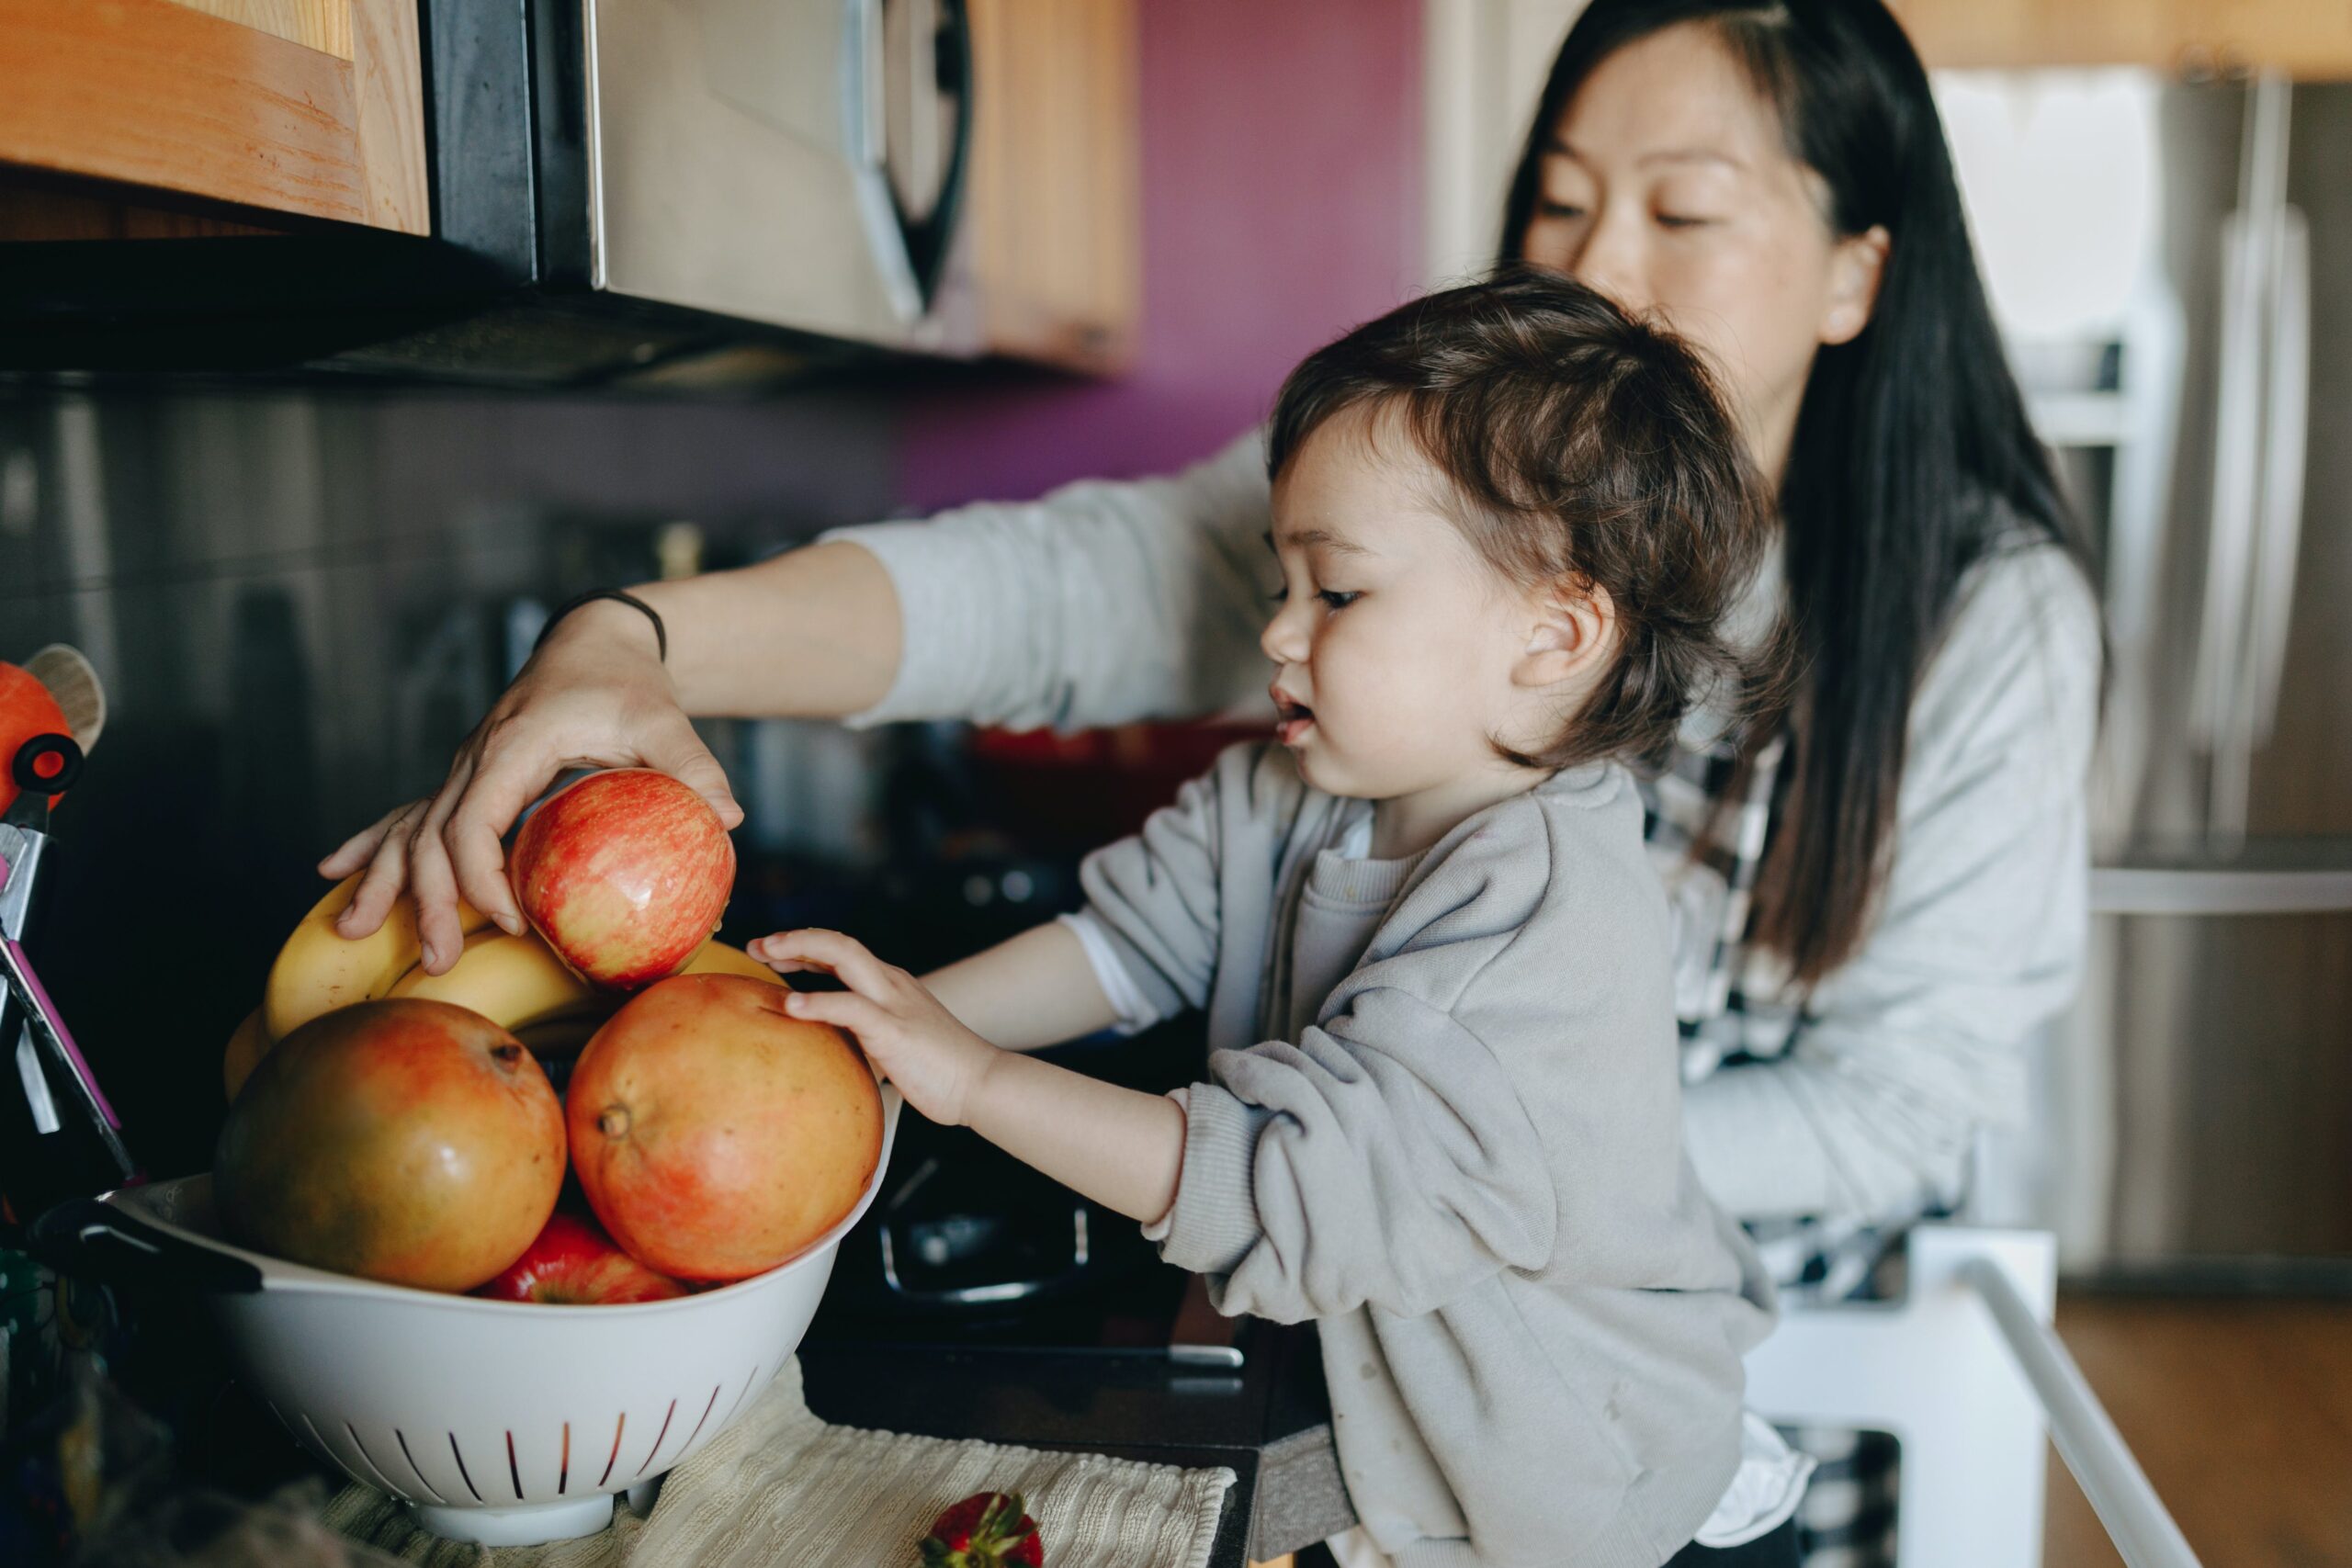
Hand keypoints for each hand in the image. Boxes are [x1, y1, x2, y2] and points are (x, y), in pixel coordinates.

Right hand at [318, 600, 741, 972]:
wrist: (595, 641)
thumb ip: (694, 767)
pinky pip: (411, 814)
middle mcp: (476, 756)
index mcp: (515, 746)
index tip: (510, 921)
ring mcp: (465, 766)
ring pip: (410, 828)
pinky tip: (335, 871)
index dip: (483, 876)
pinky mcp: (468, 776)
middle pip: (431, 836)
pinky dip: (374, 844)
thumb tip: (730, 819)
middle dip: (428, 900)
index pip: (475, 819)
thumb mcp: (665, 720)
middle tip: (439, 961)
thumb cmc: (630, 683)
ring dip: (387, 881)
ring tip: (356, 931)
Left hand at [748, 929, 1001, 1127]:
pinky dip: (818, 1002)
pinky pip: (850, 1007)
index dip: (804, 948)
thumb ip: (866, 1039)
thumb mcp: (895, 1045)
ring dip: (800, 948)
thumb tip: (830, 1053)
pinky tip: (791, 1005)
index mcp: (891, 986)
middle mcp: (891, 984)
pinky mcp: (894, 1029)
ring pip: (844, 955)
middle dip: (794, 938)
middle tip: (756, 945)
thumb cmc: (941, 1071)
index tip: (770, 953)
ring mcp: (894, 1002)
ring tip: (765, 952)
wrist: (982, 1083)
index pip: (842, 953)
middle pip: (838, 943)